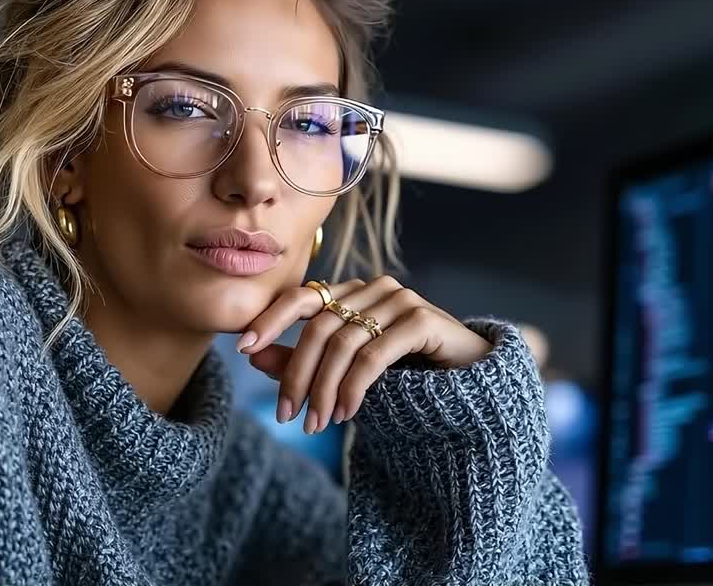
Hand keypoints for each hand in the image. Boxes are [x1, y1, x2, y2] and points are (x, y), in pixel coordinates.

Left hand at [237, 276, 493, 433]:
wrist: (471, 385)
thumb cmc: (406, 375)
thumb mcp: (348, 371)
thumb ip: (304, 361)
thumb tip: (252, 355)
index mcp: (352, 292)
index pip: (301, 297)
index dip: (269, 320)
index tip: (241, 349)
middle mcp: (374, 288)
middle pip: (318, 327)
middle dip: (296, 375)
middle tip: (286, 414)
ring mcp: (400, 300)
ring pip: (343, 343)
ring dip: (324, 389)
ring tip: (317, 424)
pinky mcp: (421, 319)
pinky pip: (373, 354)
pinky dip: (354, 387)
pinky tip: (347, 414)